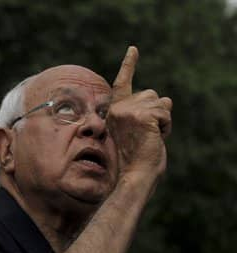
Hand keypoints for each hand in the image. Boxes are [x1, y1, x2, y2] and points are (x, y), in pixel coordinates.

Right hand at [107, 46, 172, 177]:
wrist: (134, 173)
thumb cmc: (137, 158)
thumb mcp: (143, 130)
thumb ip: (149, 112)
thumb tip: (168, 99)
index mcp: (114, 112)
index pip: (122, 83)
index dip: (129, 65)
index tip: (134, 50)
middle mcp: (118, 108)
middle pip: (151, 94)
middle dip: (157, 113)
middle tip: (147, 135)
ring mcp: (128, 111)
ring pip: (160, 102)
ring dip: (163, 120)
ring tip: (150, 138)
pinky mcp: (141, 115)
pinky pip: (165, 112)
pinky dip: (166, 126)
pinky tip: (155, 138)